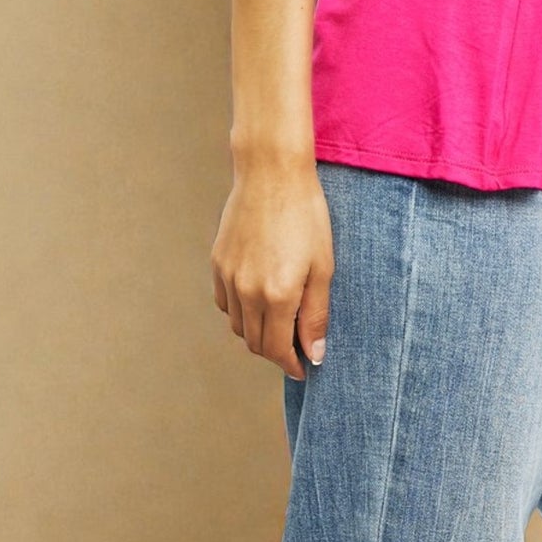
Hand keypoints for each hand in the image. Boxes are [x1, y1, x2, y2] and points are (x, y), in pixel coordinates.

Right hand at [210, 162, 332, 379]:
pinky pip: (225, 303)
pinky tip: (259, 300)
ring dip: (258, 333)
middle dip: (276, 352)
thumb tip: (314, 354)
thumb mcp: (323, 265)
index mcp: (277, 295)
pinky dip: (240, 312)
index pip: (278, 350)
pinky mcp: (218, 263)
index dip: (292, 365)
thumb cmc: (306, 215)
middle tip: (297, 346)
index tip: (304, 368)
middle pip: (256, 343)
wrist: (272, 173)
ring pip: (238, 326)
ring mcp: (228, 277)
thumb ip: (316, 314)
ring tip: (280, 323)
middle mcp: (247, 292)